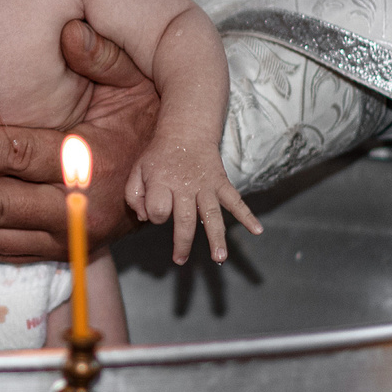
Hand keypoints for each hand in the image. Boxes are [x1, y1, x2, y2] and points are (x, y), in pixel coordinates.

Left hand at [0, 19, 158, 261]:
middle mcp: (80, 210)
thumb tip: (69, 30)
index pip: (18, 155)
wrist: (179, 182)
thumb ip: (103, 55)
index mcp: (94, 162)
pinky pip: (2, 253)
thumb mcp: (138, 81)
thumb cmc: (150, 120)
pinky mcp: (63, 255)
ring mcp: (69, 239)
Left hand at [126, 138, 263, 263]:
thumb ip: (134, 195)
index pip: (157, 210)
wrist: (186, 132)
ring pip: (212, 215)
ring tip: (219, 258)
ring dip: (216, 237)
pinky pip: (236, 200)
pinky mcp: (221, 183)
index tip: (157, 213)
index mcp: (162, 183)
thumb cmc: (159, 156)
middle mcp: (185, 186)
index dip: (155, 216)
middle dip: (183, 242)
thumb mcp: (137, 170)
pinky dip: (247, 215)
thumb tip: (144, 218)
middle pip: (185, 219)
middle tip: (180, 260)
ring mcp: (205, 186)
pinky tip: (257, 230)